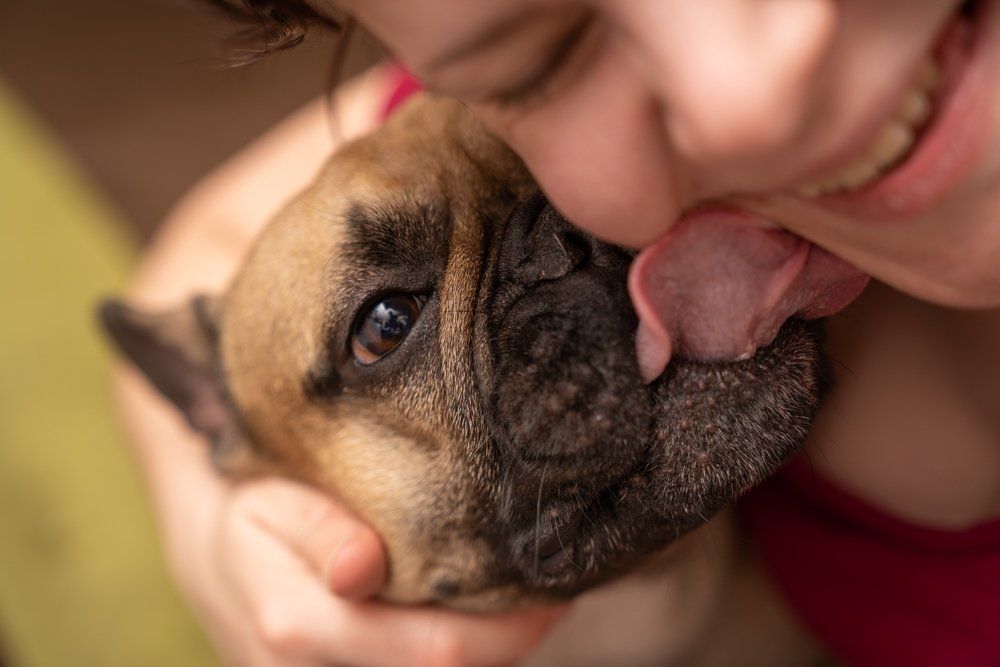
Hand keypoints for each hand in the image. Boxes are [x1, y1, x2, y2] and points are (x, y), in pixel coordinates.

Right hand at [189, 476, 562, 665]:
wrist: (216, 564)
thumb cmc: (253, 517)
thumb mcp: (272, 502)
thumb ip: (319, 531)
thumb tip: (361, 566)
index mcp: (297, 626)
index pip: (432, 654)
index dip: (507, 633)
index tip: (553, 594)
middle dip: (508, 645)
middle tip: (551, 596)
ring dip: (486, 655)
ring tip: (520, 605)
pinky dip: (456, 658)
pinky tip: (476, 621)